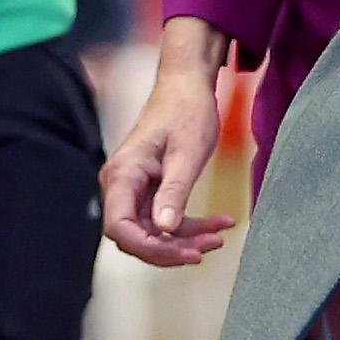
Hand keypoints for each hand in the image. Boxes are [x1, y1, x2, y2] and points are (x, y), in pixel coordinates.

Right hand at [102, 17, 238, 266]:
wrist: (187, 87)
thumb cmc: (186, 112)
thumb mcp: (186, 155)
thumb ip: (173, 192)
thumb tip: (163, 229)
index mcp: (122, 174)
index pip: (119, 228)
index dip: (148, 248)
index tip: (184, 253)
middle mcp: (121, 185)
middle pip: (135, 236)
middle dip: (171, 248)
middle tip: (208, 248)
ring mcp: (134, 189)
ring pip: (152, 231)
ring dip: (185, 239)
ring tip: (220, 235)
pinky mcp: (149, 190)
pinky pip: (164, 219)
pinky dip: (190, 225)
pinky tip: (220, 223)